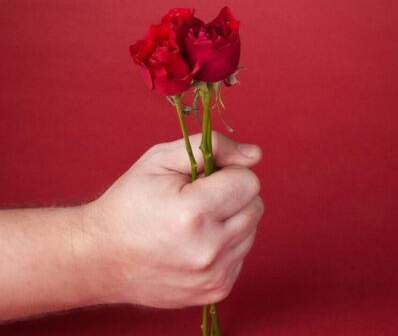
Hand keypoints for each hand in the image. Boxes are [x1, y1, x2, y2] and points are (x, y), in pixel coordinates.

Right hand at [81, 132, 262, 308]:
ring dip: (231, 221)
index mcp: (194, 213)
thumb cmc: (130, 203)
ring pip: (251, 231)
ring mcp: (213, 275)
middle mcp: (209, 249)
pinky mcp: (216, 290)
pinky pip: (241, 255)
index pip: (249, 182)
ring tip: (195, 223)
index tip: (204, 179)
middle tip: (198, 199)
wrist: (100, 258)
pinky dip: (225, 245)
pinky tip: (196, 243)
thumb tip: (256, 154)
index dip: (228, 174)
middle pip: (255, 206)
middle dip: (233, 196)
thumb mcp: (160, 160)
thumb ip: (211, 147)